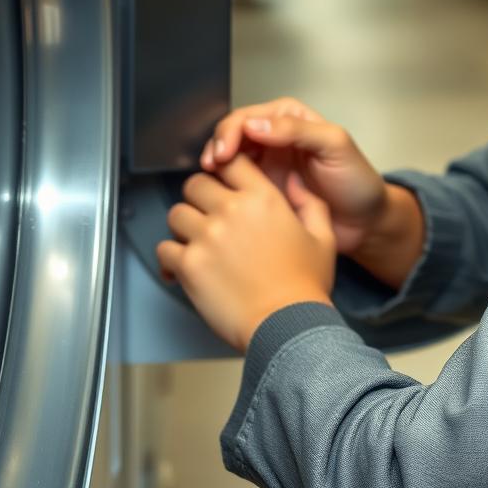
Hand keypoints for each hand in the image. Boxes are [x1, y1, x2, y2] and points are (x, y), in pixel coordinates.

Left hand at [157, 154, 336, 352]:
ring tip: (196, 242)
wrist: (287, 326)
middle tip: (206, 214)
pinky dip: (170, 258)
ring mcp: (207, 236)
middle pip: (195, 183)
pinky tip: (183, 267)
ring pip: (176, 213)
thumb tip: (295, 181)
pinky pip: (164, 249)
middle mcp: (231, 210)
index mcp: (263, 198)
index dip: (224, 168)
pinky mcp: (189, 265)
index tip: (222, 180)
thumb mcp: (323, 237)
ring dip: (183, 226)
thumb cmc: (305, 286)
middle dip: (199, 197)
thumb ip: (310, 202)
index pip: (231, 161)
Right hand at [202, 97, 388, 256]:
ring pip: (229, 157)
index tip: (225, 152)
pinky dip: (223, 186)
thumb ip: (299, 131)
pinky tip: (218, 196)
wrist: (365, 222)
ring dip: (216, 165)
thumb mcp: (335, 146)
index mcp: (290, 119)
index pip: (250, 116)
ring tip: (209, 180)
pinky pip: (235, 183)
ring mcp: (267, 164)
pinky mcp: (262, 190)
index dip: (232, 131)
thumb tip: (256, 125)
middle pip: (233, 133)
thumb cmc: (357, 181)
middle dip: (218, 146)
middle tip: (212, 166)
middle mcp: (274, 137)